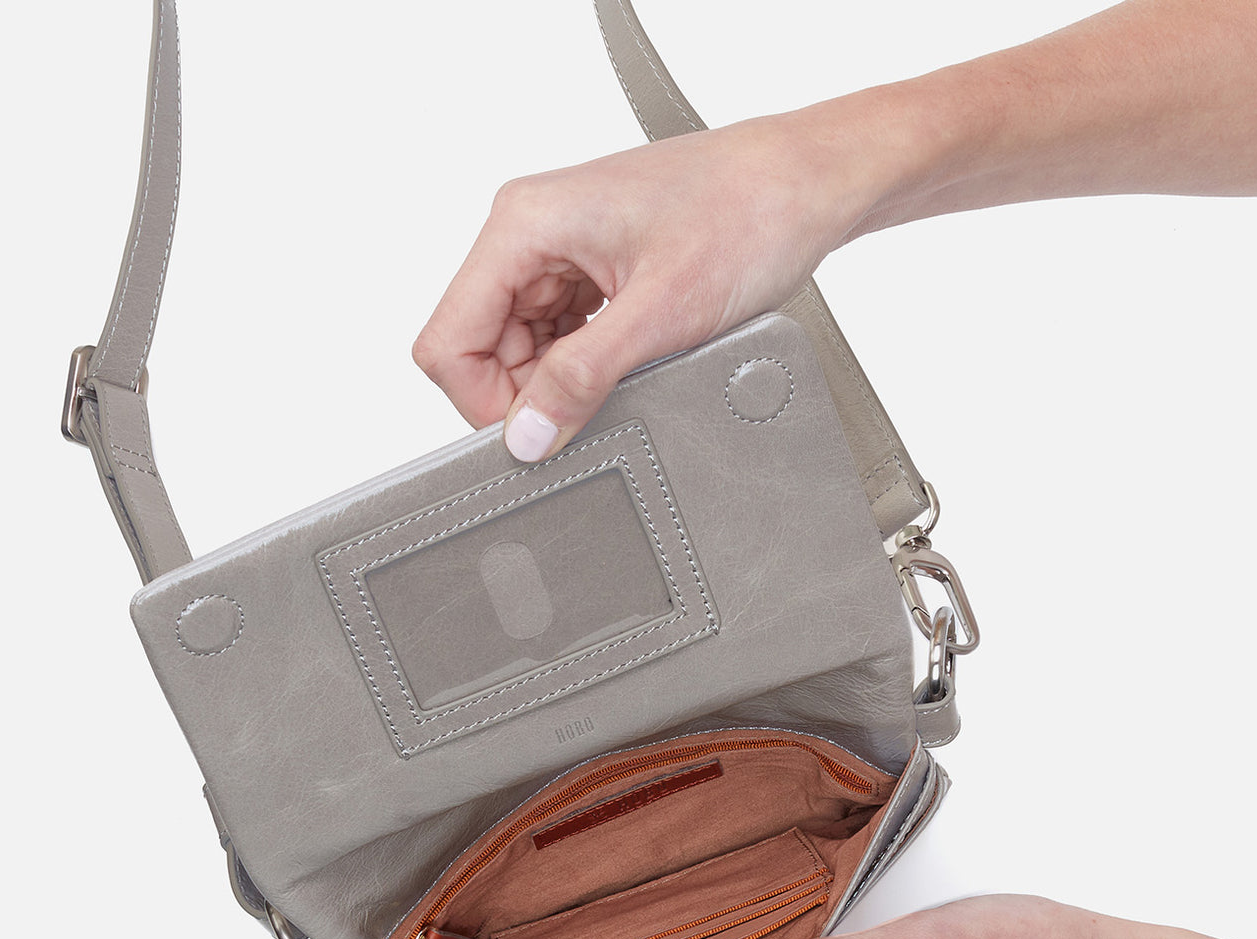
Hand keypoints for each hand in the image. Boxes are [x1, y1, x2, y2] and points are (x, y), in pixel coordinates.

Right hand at [411, 108, 891, 460]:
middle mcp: (529, 230)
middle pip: (479, 349)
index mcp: (524, 223)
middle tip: (595, 404)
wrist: (808, 183)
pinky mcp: (587, 269)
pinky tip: (630, 356)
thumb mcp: (661, 313)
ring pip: (516, 350)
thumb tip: (527, 436)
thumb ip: (582, 378)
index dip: (484, 404)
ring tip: (628, 365)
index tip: (538, 433)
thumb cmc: (747, 212)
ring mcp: (556, 250)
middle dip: (528, 394)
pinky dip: (584, 363)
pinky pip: (555, 338)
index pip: (448, 342)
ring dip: (561, 379)